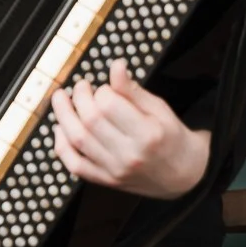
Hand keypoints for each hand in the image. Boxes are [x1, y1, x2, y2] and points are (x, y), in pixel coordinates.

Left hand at [51, 59, 210, 198]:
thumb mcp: (159, 109)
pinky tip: (60, 128)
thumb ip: (132, 90)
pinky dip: (61, 144)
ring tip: (61, 99)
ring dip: (63, 115)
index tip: (103, 87)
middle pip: (90, 120)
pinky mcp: (105, 180)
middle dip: (79, 97)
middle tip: (80, 87)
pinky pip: (74, 164)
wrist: (185, 175)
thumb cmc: (171, 137)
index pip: (109, 105)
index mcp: (148, 134)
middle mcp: (130, 155)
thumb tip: (116, 66)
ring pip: (77, 140)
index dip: (100, 90)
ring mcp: (115, 170)